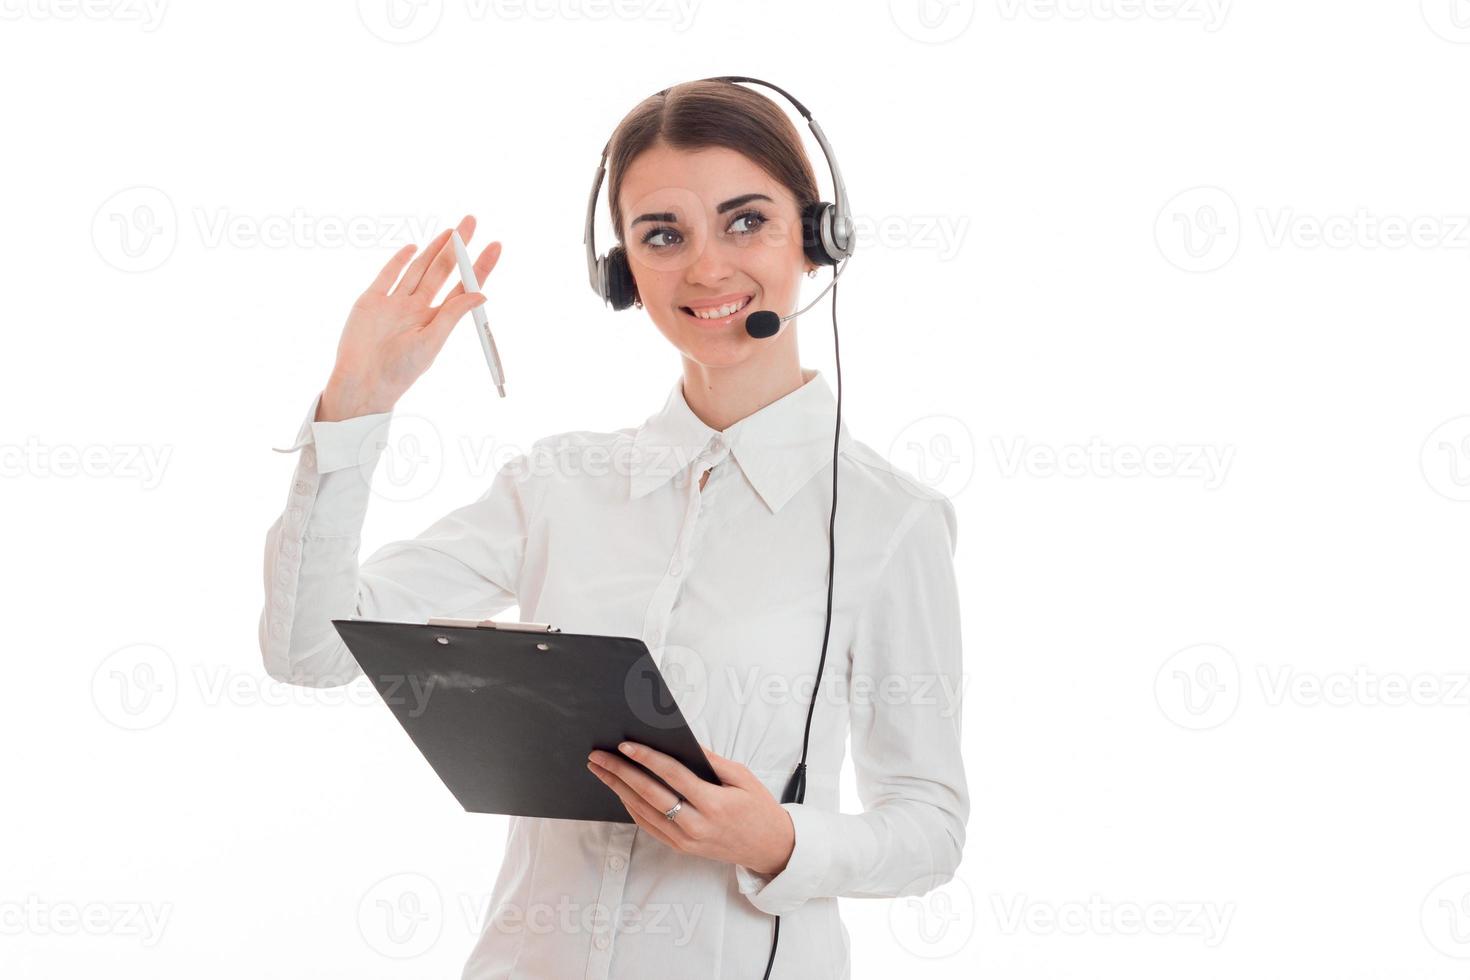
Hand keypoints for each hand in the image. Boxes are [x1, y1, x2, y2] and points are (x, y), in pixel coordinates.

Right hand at [318, 214, 502, 420]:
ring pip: (418, 269)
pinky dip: (399, 260)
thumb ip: (453, 315)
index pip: (463, 288)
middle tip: (471, 222)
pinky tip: (413, 248)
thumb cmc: (399, 371)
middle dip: (457, 247)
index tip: (495, 246)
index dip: (478, 268)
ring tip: (452, 230)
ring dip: (435, 248)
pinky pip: (388, 276)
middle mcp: (417, 309)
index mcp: (435, 321)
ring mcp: (394, 303)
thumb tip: (481, 294)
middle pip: (442, 271)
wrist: (362, 381)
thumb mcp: (432, 342)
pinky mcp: (371, 301)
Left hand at [587, 742, 795, 876]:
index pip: (672, 775)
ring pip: (643, 812)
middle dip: (620, 772)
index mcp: (714, 803)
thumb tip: (683, 742)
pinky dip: (631, 807)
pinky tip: (620, 791)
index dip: (646, 758)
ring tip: (601, 771)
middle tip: (598, 757)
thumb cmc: (758, 808)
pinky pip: (649, 825)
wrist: (769, 848)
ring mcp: (686, 839)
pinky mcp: (681, 848)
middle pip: (649, 794)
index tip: (625, 745)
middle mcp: (696, 824)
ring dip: (618, 789)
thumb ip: (712, 760)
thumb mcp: (743, 777)